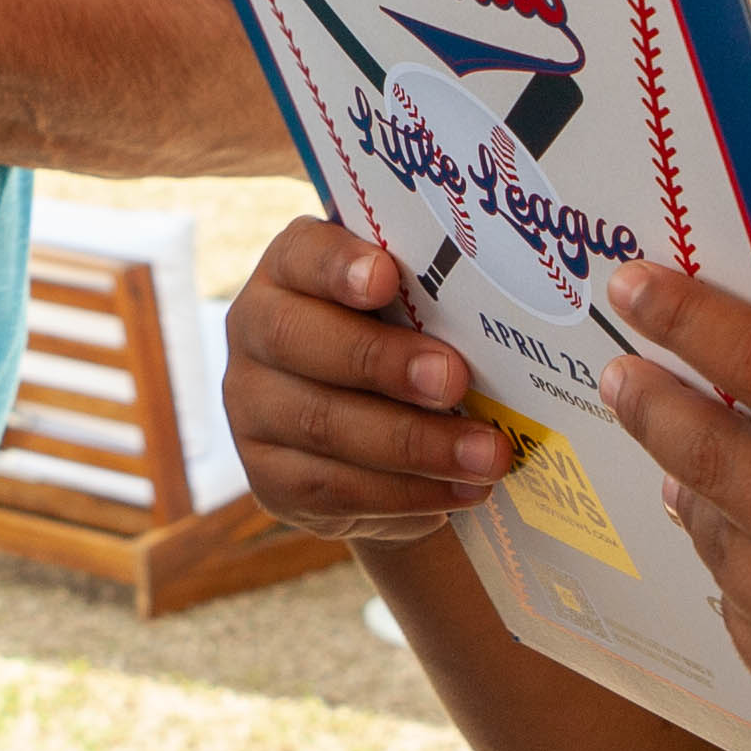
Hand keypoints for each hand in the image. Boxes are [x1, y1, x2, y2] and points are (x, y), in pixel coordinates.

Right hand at [220, 222, 512, 545]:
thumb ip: (428, 302)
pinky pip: (333, 489)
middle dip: (382, 362)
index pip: (301, 256)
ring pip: (321, 425)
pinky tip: (462, 490)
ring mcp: (251, 409)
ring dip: (414, 444)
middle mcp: (253, 332)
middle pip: (298, 341)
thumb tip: (499, 314)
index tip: (387, 277)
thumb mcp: (410, 313)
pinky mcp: (268, 479)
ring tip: (485, 454)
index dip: (338, 267)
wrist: (369, 443)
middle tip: (454, 380)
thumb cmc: (402, 348)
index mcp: (289, 271)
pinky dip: (407, 494)